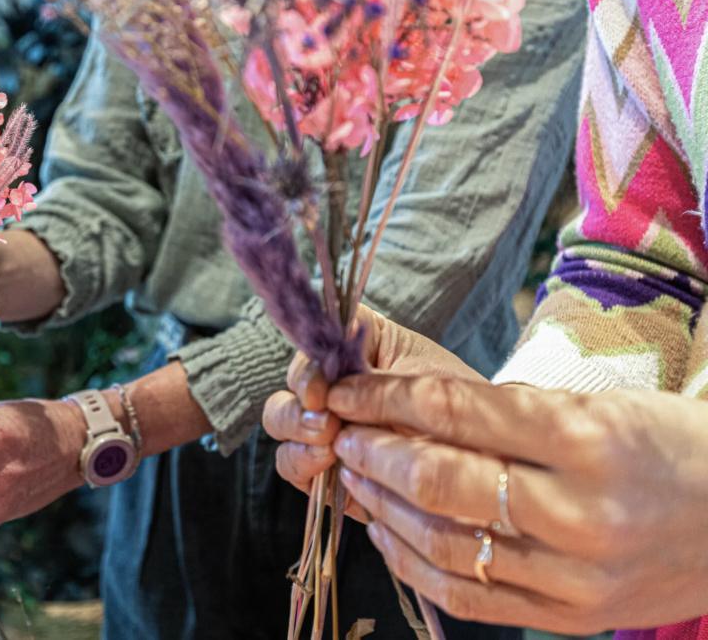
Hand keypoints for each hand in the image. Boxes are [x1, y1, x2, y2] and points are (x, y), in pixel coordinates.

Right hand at [263, 305, 480, 493]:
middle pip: (288, 385)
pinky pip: (294, 466)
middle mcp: (334, 384)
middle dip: (297, 406)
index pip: (314, 341)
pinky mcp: (327, 468)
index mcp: (357, 347)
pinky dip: (302, 466)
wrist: (492, 459)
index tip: (321, 387)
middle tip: (326, 424)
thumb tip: (326, 389)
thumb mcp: (427, 381)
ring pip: (281, 424)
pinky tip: (326, 466)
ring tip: (327, 447)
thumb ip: (375, 382)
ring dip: (296, 434)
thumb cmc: (465, 407)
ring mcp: (327, 425)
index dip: (309, 364)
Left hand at [326, 375, 707, 632]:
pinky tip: (389, 532)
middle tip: (341, 433)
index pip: (451, 409)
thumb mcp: (597, 405)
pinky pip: (466, 596)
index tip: (344, 391)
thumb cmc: (666, 446)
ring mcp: (575, 574)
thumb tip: (406, 410)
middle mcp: (578, 510)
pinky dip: (412, 564)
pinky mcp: (572, 617)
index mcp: (585, 436)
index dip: (381, 398)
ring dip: (382, 507)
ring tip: (356, 477)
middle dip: (371, 452)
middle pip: (436, 480)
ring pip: (440, 543)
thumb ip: (508, 412)